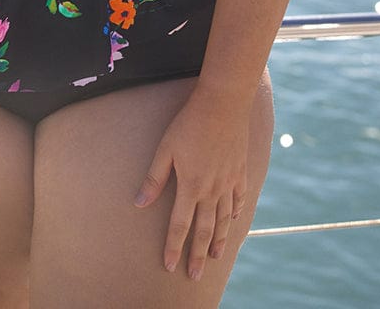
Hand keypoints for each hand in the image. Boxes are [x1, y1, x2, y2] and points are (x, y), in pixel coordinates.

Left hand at [133, 89, 248, 279]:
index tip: (170, 266)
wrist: (223, 103)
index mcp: (191, 186)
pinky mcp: (240, 170)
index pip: (180, 225)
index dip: (174, 247)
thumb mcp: (165, 148)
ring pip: (224, 219)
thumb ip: (154, 177)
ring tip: (214, 257)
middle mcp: (212, 190)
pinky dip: (236, 213)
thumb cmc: (189, 122)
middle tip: (194, 276)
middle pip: (204, 229)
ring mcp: (229, 181)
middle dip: (197, 254)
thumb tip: (139, 203)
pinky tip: (234, 221)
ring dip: (218, 240)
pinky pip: (239, 199)